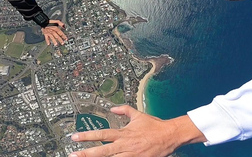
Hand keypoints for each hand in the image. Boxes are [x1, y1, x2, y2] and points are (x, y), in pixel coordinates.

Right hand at [41, 20, 66, 45]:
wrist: (43, 22)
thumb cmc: (50, 22)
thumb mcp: (56, 21)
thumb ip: (61, 23)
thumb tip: (64, 26)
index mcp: (55, 28)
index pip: (60, 33)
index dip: (63, 36)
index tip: (66, 39)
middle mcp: (52, 31)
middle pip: (57, 36)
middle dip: (60, 40)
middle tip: (62, 43)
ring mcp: (48, 33)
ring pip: (52, 37)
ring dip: (54, 41)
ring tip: (56, 44)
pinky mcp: (45, 34)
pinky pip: (46, 38)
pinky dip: (47, 41)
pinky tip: (49, 44)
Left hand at [69, 105, 205, 156]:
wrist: (169, 135)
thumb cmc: (154, 126)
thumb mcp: (139, 115)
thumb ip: (125, 111)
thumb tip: (113, 108)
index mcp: (124, 133)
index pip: (102, 134)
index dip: (87, 136)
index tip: (75, 137)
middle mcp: (125, 145)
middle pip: (102, 151)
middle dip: (86, 153)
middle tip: (72, 154)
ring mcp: (130, 155)